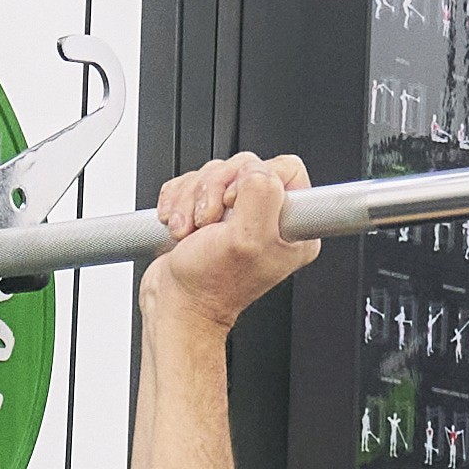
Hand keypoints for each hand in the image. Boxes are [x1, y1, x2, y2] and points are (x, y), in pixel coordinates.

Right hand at [142, 152, 318, 341]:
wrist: (176, 303)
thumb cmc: (211, 283)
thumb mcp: (248, 239)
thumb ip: (262, 192)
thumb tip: (255, 170)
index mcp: (293, 226)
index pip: (285, 168)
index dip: (254, 178)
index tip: (237, 206)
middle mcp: (268, 217)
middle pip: (243, 166)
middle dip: (214, 190)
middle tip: (208, 223)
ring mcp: (238, 213)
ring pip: (214, 173)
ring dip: (191, 200)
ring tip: (190, 231)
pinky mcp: (209, 210)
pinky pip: (191, 182)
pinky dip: (178, 202)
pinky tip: (180, 227)